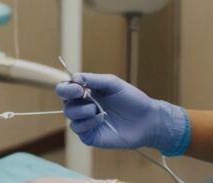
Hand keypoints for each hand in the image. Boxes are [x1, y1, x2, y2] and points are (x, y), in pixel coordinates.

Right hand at [54, 73, 189, 155]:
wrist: (147, 120)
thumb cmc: (132, 100)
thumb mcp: (113, 84)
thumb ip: (93, 79)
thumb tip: (74, 77)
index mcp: (88, 92)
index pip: (67, 88)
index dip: (67, 87)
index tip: (77, 87)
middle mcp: (84, 106)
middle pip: (65, 102)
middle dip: (70, 97)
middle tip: (83, 94)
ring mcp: (87, 122)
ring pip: (69, 116)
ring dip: (80, 110)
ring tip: (96, 109)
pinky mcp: (90, 135)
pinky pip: (78, 129)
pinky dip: (87, 123)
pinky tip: (101, 119)